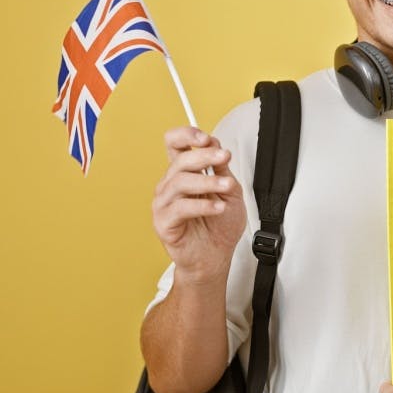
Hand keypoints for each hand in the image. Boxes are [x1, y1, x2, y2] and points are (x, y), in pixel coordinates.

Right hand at [151, 126, 245, 283]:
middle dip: (205, 156)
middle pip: (180, 160)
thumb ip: (221, 168)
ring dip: (207, 182)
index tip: (206, 137)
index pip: (174, 144)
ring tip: (226, 187)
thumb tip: (215, 144)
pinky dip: (202, 205)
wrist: (216, 257)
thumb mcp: (229, 190)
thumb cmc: (220, 226)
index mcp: (183, 173)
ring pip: (180, 182)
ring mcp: (164, 204)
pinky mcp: (164, 223)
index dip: (186, 135)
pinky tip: (218, 207)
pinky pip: (180, 208)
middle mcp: (170, 185)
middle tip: (224, 157)